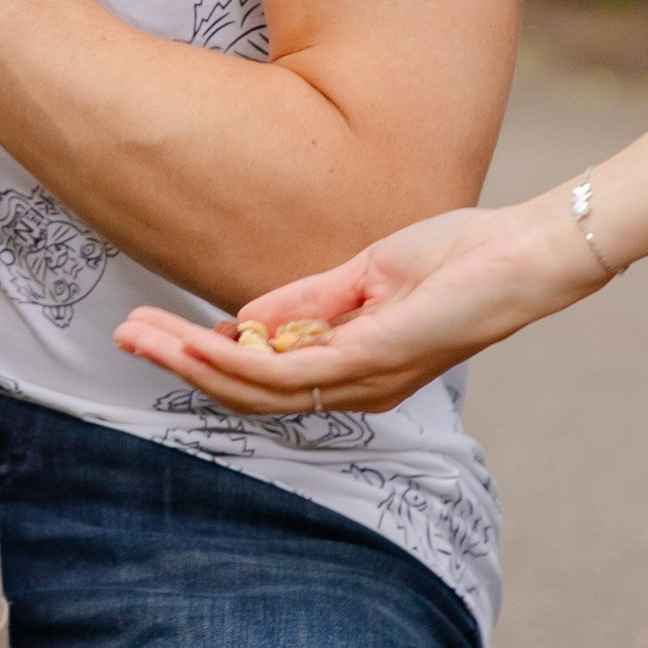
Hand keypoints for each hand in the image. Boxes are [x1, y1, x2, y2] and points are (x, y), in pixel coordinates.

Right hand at [110, 199, 591, 416]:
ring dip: (190, 363)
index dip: (204, 357)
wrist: (523, 253)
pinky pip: (288, 373)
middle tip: (125, 335)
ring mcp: (364, 379)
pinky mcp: (374, 360)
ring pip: (256, 390)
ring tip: (141, 334)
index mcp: (354, 368)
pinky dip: (235, 360)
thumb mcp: (367, 274)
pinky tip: (197, 338)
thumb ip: (308, 301)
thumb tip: (245, 321)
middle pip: (247, 393)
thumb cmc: (461, 258)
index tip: (155, 326)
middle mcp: (356, 388)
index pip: (263, 378)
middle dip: (179, 364)